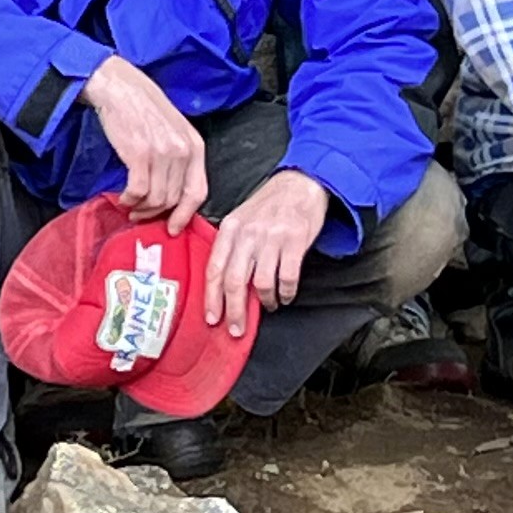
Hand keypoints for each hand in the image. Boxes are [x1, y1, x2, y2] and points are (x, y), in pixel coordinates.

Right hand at [82, 57, 209, 229]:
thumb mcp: (173, 130)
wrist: (120, 87)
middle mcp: (182, 150)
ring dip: (141, 208)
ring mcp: (162, 152)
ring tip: (130, 205)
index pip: (198, 192)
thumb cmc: (144, 108)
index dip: (185, 215)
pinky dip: (128, 199)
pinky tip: (122, 196)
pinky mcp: (139, 154)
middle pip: (174, 199)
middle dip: (156, 214)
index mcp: (194, 145)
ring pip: (156, 199)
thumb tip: (173, 195)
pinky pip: (137, 191)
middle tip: (141, 214)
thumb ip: (179, 158)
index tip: (173, 228)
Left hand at [201, 167, 329, 335]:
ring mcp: (271, 237)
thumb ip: (231, 248)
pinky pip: (287, 278)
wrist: (300, 183)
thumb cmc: (268, 205)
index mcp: (230, 229)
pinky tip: (286, 295)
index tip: (212, 318)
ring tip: (269, 305)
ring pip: (261, 283)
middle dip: (234, 311)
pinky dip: (286, 293)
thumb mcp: (240, 219)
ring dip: (264, 302)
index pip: (214, 269)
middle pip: (234, 281)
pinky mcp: (294, 241)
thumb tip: (222, 287)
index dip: (211, 298)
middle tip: (237, 329)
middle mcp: (247, 233)